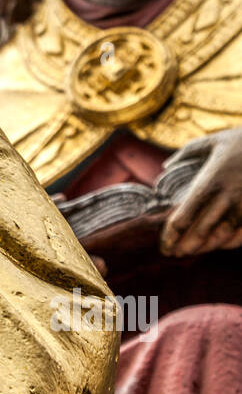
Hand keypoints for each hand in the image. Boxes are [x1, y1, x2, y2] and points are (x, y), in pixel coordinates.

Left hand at [161, 128, 241, 256]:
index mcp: (211, 181)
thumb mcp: (213, 141)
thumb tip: (166, 166)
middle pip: (201, 230)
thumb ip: (187, 152)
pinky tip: (219, 245)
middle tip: (173, 253)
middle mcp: (227, 197)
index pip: (185, 215)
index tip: (164, 242)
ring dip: (205, 247)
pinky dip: (230, 243)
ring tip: (192, 251)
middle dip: (185, 245)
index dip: (171, 233)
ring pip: (222, 236)